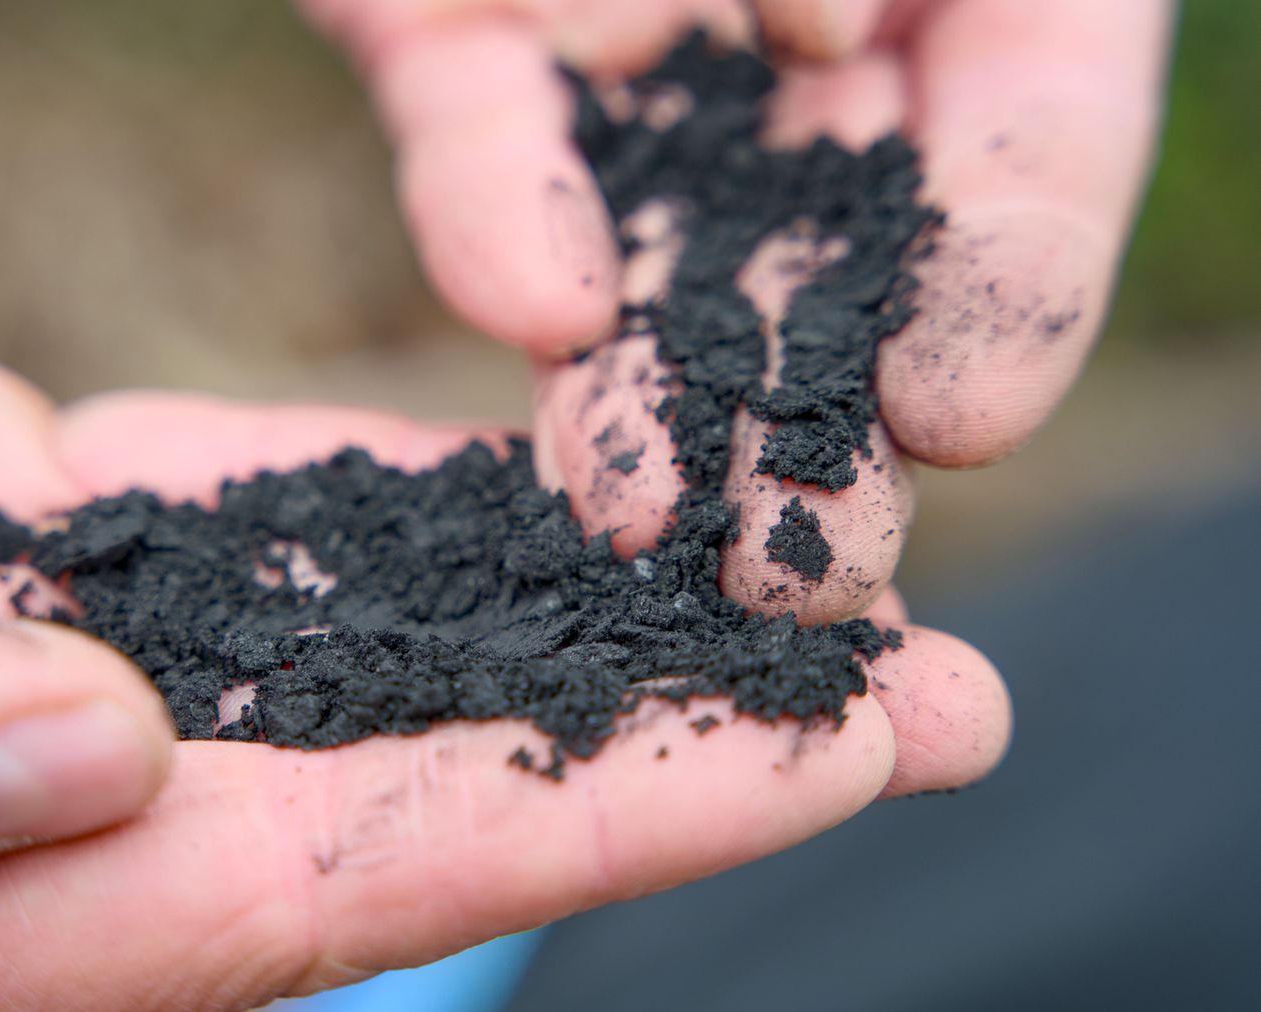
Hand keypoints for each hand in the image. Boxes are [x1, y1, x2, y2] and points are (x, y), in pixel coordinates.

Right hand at [0, 284, 1008, 1007]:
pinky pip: (258, 500)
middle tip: (927, 655)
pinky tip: (555, 452)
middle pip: (442, 751)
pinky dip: (405, 480)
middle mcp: (81, 815)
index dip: (640, 813)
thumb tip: (86, 743)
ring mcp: (66, 654)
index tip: (867, 748)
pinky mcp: (20, 514)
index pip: (391, 870)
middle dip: (686, 709)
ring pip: (378, 615)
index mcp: (13, 936)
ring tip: (780, 538)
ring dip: (576, 582)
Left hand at [304, 0, 1172, 621]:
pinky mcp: (466, 34)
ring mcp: (636, 40)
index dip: (1014, 273)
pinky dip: (501, 205)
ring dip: (651, 374)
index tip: (962, 418)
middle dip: (818, 402)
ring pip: (659, 226)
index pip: (1040, 127)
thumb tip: (816, 19)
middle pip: (841, 230)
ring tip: (640, 516)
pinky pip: (483, 128)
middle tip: (799, 569)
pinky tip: (534, 299)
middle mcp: (815, 20)